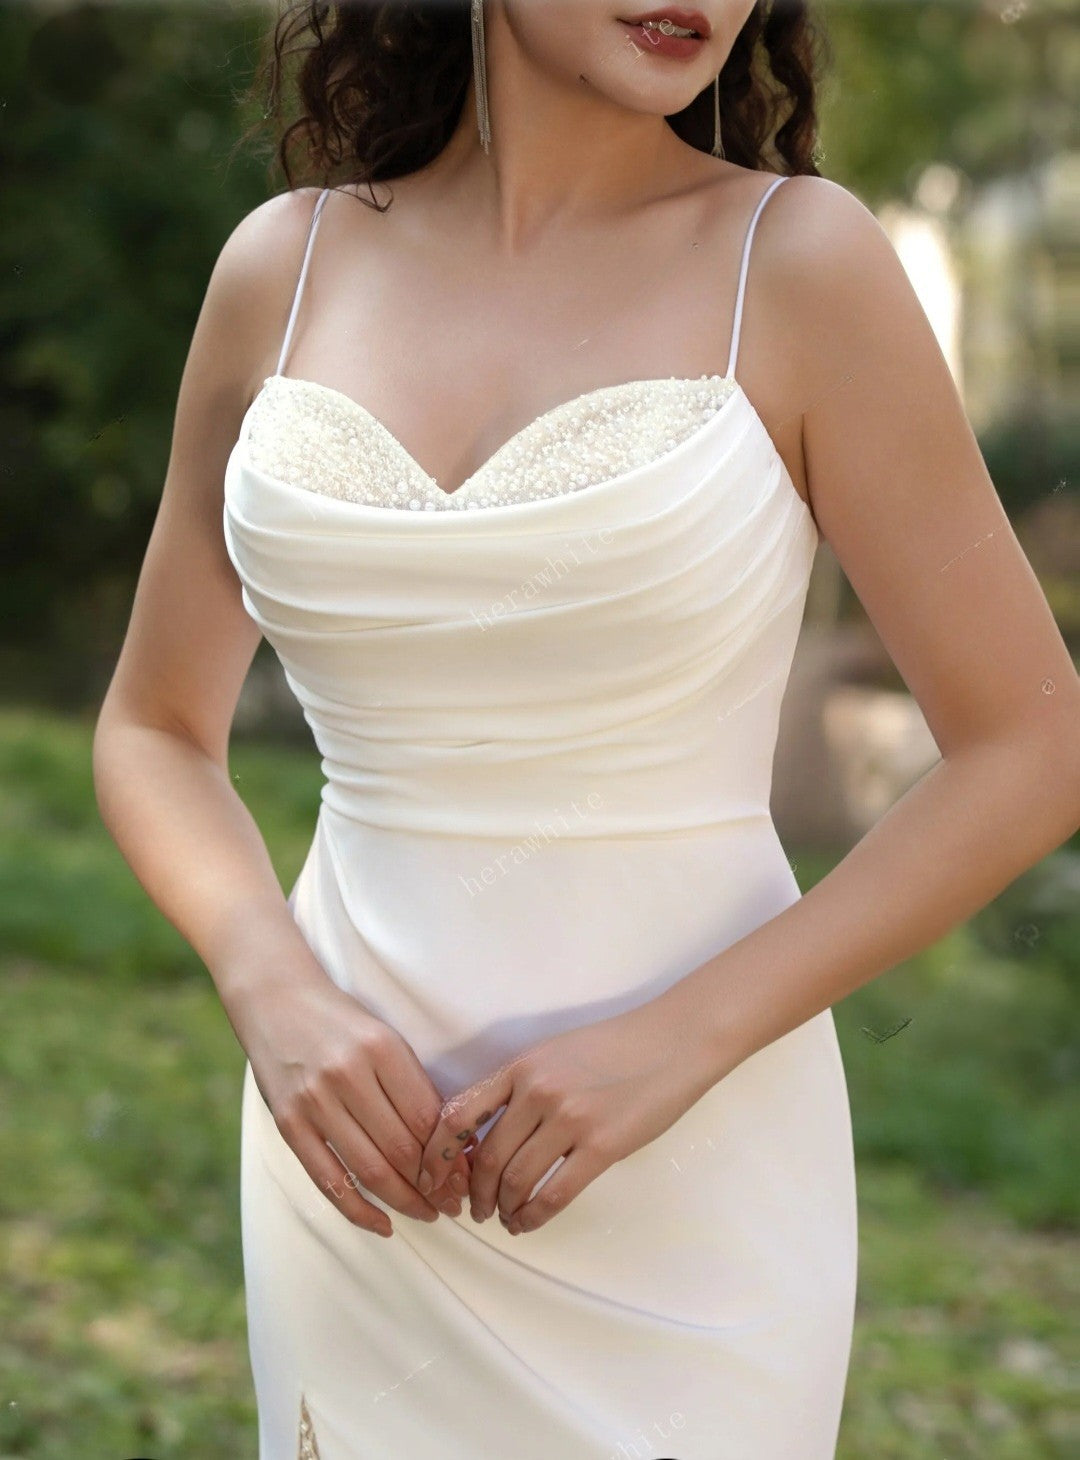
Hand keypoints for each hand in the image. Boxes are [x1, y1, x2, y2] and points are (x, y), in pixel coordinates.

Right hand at [242, 971, 471, 1236]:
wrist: (275, 998)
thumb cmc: (341, 1022)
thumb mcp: (384, 1039)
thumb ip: (413, 1087)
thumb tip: (452, 1145)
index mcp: (381, 1049)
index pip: (426, 1117)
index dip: (451, 1156)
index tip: (466, 1176)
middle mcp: (348, 1074)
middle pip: (401, 1147)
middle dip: (434, 1185)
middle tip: (454, 1204)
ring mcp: (314, 1101)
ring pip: (369, 1169)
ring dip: (405, 1201)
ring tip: (428, 1214)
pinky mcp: (288, 1123)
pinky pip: (327, 1180)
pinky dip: (358, 1210)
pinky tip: (383, 1224)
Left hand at [416, 993, 718, 1234]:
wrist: (671, 1042)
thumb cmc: (613, 1046)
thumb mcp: (553, 1054)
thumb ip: (519, 1088)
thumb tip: (485, 1137)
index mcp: (520, 1067)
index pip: (458, 1115)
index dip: (436, 1154)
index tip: (430, 1178)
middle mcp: (537, 1092)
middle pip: (488, 1158)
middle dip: (475, 1193)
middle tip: (476, 1210)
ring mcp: (570, 1119)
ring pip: (517, 1180)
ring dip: (504, 1208)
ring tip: (505, 1218)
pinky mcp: (601, 1146)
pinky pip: (555, 1194)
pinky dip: (534, 1217)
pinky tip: (528, 1222)